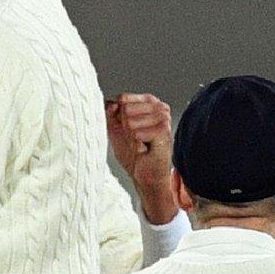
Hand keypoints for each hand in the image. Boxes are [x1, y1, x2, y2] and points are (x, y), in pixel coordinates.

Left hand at [105, 93, 175, 224]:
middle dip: (125, 128)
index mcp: (149, 102)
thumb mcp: (115, 129)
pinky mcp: (164, 131)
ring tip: (140, 144)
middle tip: (135, 139)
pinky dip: (136, 145)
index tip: (126, 130)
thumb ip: (110, 112)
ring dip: (131, 138)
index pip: (123, 98)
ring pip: (130, 121)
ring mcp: (164, 118)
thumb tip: (111, 103)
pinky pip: (136, 133)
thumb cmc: (133, 152)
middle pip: (125, 109)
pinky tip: (145, 149)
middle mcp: (159, 107)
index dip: (117, 118)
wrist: (144, 175)